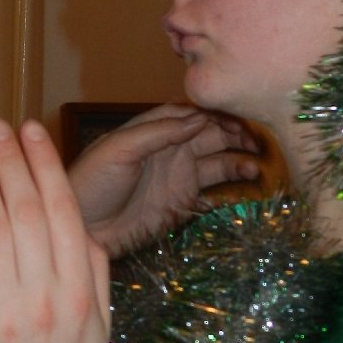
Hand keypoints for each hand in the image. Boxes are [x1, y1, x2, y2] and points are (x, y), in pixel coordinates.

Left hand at [0, 120, 109, 342]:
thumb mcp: (97, 330)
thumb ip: (93, 275)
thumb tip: (83, 227)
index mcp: (80, 293)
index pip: (62, 211)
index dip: (44, 164)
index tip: (29, 130)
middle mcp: (47, 299)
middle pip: (27, 210)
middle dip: (9, 159)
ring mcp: (6, 316)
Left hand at [69, 104, 259, 254]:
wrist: (84, 229)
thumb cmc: (92, 181)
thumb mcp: (119, 149)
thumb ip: (157, 132)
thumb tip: (198, 118)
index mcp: (153, 131)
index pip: (191, 114)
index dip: (216, 113)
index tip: (238, 117)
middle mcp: (170, 151)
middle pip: (211, 135)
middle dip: (236, 135)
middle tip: (258, 142)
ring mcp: (179, 178)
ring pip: (218, 163)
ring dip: (239, 162)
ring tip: (257, 167)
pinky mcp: (183, 205)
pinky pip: (215, 195)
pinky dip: (234, 192)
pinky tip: (251, 190)